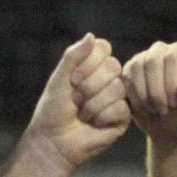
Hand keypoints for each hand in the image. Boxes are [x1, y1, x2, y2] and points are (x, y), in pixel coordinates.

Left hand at [23, 34, 130, 171]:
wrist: (54, 141)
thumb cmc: (53, 110)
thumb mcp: (59, 79)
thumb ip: (73, 56)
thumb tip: (91, 35)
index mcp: (94, 66)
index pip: (103, 48)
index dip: (87, 63)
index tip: (72, 80)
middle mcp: (109, 79)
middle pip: (113, 66)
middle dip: (89, 85)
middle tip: (76, 99)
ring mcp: (118, 98)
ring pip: (117, 88)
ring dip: (93, 104)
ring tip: (82, 114)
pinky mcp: (122, 117)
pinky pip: (121, 108)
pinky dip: (101, 117)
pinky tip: (93, 124)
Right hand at [121, 41, 176, 146]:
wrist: (168, 123)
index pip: (172, 58)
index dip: (171, 83)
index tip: (175, 104)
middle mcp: (160, 50)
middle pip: (152, 61)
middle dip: (156, 91)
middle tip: (163, 110)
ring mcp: (142, 58)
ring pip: (136, 68)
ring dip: (144, 95)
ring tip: (154, 110)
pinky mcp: (128, 70)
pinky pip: (125, 78)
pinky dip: (134, 97)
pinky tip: (144, 109)